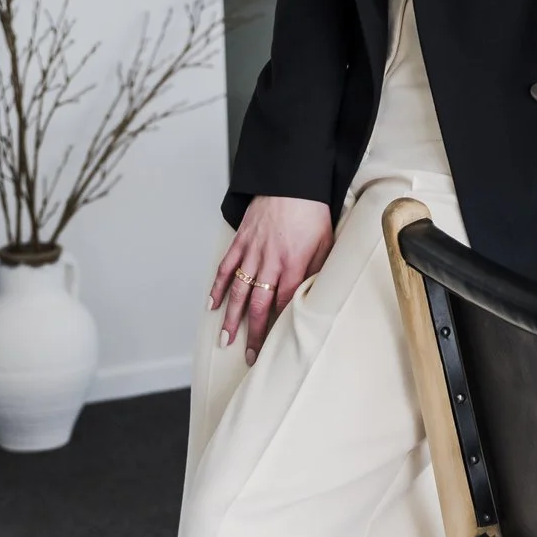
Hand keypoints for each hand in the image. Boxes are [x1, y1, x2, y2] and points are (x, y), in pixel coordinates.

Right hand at [211, 196, 333, 363]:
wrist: (292, 181)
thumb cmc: (311, 211)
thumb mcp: (325, 242)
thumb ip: (318, 269)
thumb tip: (316, 292)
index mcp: (293, 264)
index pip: (284, 303)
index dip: (277, 327)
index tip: (273, 346)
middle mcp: (270, 262)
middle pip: (259, 305)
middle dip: (253, 333)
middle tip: (248, 355)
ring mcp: (252, 251)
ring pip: (239, 291)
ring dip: (230, 317)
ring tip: (225, 339)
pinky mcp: (241, 240)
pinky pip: (226, 267)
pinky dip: (217, 286)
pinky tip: (211, 304)